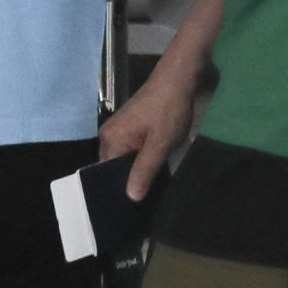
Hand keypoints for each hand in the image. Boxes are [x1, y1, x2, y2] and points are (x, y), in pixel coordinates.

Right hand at [99, 62, 201, 199]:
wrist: (181, 77)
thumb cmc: (169, 108)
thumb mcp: (161, 143)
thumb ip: (145, 170)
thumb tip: (131, 197)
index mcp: (110, 140)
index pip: (106, 175)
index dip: (119, 191)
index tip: (129, 210)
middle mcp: (110, 136)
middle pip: (116, 168)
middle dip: (130, 183)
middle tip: (143, 206)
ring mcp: (122, 131)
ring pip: (127, 160)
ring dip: (140, 171)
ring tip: (150, 194)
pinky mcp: (134, 127)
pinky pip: (134, 151)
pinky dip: (144, 160)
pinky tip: (155, 172)